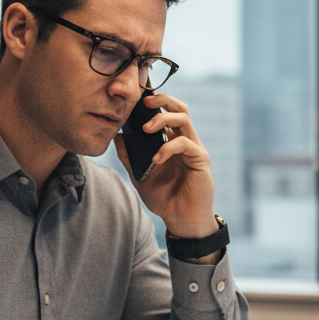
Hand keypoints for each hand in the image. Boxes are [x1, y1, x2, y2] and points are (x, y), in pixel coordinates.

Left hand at [114, 92, 216, 240]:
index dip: (154, 102)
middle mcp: (184, 140)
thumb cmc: (165, 198)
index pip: (166, 113)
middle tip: (144, 102)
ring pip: (184, 119)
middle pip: (179, 108)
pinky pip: (186, 143)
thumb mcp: (140, 176)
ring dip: (163, 118)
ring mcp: (193, 148)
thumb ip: (129, 157)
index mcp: (171, 141)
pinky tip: (156, 159)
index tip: (136, 99)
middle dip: (162, 99)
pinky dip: (168, 147)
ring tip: (146, 128)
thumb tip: (117, 136)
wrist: (181, 220)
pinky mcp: (201, 159)